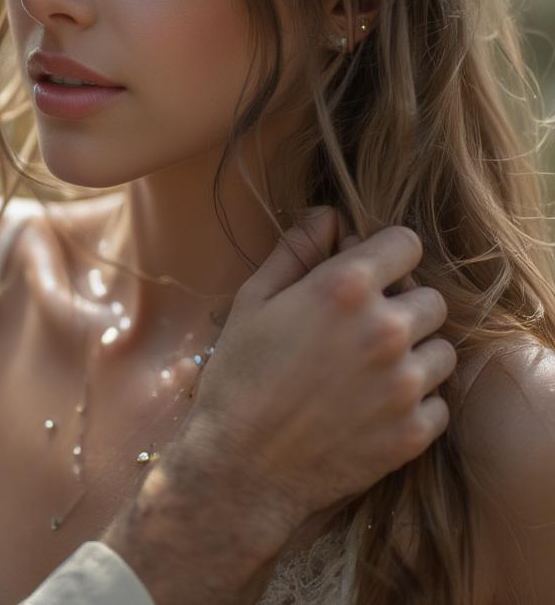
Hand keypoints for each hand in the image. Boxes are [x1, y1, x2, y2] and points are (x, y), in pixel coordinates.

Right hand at [104, 208, 454, 603]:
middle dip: (403, 305)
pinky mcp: (414, 432)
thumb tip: (328, 216)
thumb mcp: (254, 300)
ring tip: (370, 370)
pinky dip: (416, 402)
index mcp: (344, 288)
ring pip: (442, 350)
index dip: (385, 254)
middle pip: (431, 298)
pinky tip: (373, 406)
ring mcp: (405, 384)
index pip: (406, 243)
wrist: (242, 465)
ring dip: (415, 354)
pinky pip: (440, 402)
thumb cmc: (240, 375)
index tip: (369, 272)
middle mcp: (385, 330)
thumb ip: (296, 250)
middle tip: (363, 328)